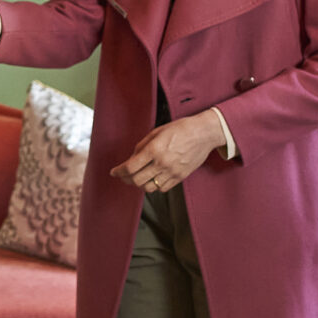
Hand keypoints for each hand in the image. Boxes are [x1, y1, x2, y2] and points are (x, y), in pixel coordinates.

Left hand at [111, 112, 225, 195]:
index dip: (119, 172)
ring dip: (140, 184)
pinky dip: (154, 186)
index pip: (130, 167)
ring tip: (137, 178)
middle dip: (126, 179)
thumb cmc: (181, 129)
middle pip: (137, 180)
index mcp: (155, 149)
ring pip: (149, 188)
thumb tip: (131, 159)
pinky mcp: (180, 177)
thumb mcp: (157, 132)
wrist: (204, 133)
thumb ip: (142, 146)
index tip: (114, 172)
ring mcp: (172, 172)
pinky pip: (162, 188)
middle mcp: (163, 163)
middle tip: (123, 176)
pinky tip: (152, 179)